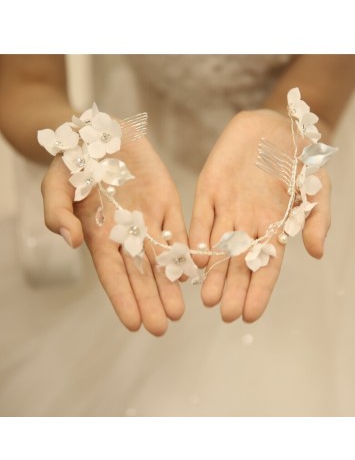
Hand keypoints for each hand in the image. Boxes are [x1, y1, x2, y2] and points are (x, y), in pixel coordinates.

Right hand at [41, 137, 187, 335]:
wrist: (99, 133)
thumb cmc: (72, 162)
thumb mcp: (55, 185)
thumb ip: (58, 214)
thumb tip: (70, 242)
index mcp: (98, 235)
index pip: (112, 273)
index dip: (122, 298)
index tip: (133, 323)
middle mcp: (125, 235)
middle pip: (139, 274)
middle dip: (150, 300)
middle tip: (162, 326)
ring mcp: (148, 220)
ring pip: (161, 259)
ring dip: (169, 284)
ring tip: (178, 311)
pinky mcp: (167, 203)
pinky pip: (179, 231)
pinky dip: (186, 252)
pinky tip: (193, 273)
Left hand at [189, 109, 331, 322]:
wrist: (273, 123)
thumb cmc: (299, 157)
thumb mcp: (316, 185)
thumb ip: (316, 218)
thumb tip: (316, 253)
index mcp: (275, 227)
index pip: (266, 266)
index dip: (259, 291)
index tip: (251, 314)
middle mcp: (248, 224)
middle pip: (239, 264)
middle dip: (233, 290)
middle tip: (225, 313)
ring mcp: (226, 209)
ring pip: (217, 248)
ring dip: (212, 274)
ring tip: (206, 298)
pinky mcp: (207, 192)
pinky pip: (200, 219)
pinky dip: (195, 239)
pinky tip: (193, 260)